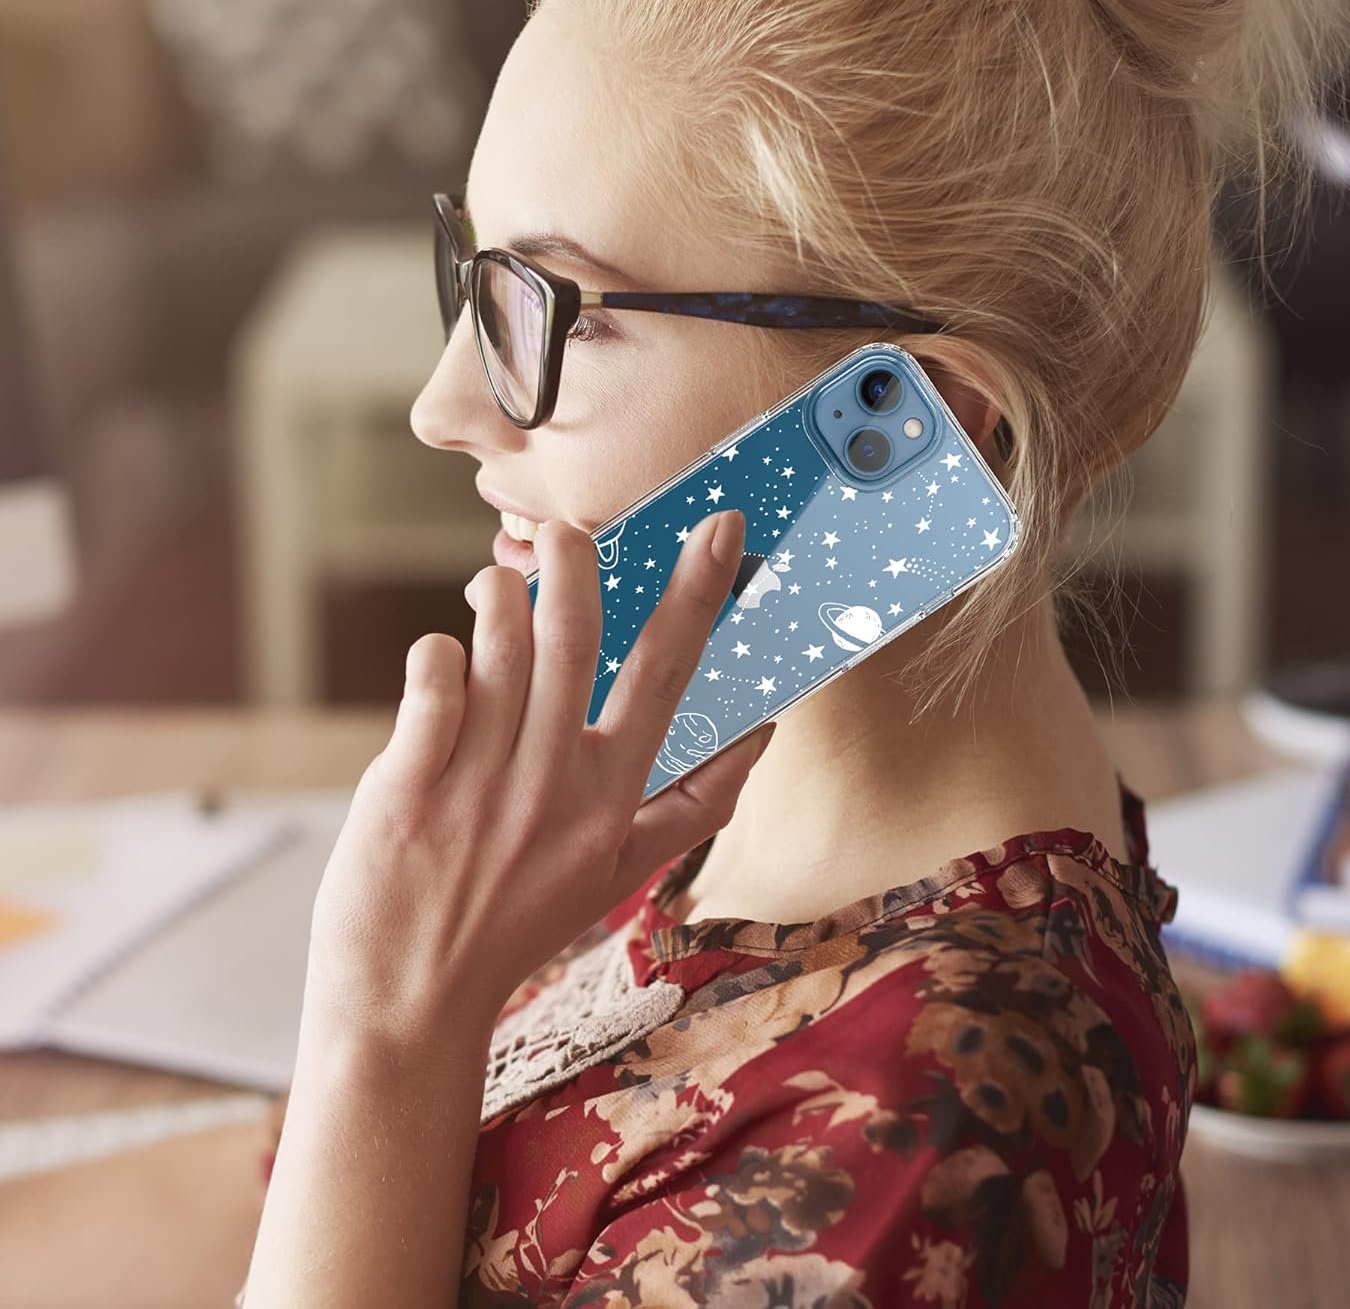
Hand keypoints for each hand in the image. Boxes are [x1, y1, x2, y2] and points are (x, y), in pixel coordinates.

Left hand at [301, 507, 772, 1062]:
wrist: (411, 1003)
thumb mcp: (622, 875)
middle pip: (575, 639)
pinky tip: (443, 658)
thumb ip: (694, 806)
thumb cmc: (517, 928)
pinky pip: (430, 684)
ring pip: (500, 648)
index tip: (719, 527)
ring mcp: (478, 785)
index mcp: (610, 799)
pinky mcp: (407, 787)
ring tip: (496, 588)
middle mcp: (552, 784)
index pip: (666, 675)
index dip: (696, 594)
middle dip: (576, 564)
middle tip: (569, 529)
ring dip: (500, 597)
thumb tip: (762, 738)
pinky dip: (437, 653)